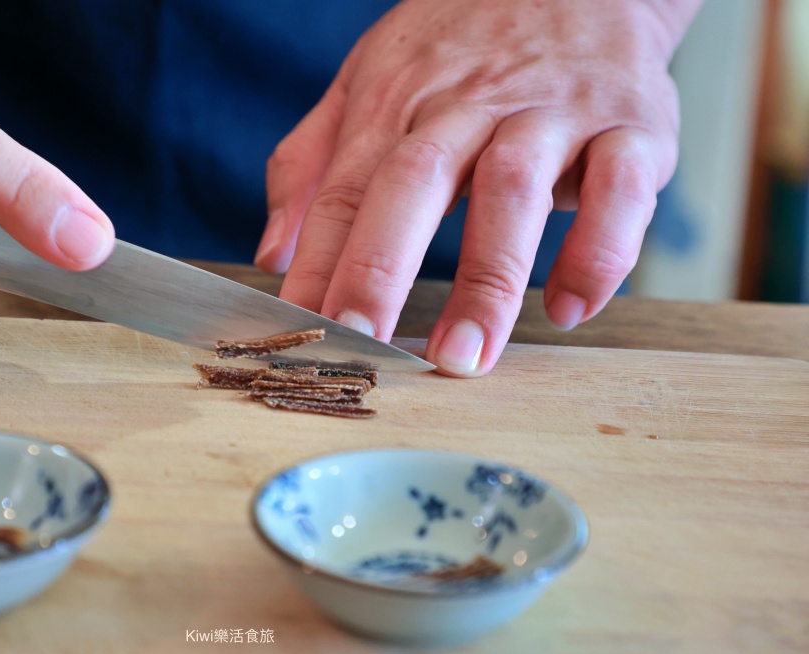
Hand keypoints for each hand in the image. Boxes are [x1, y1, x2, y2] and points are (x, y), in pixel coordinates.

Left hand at [256, 0, 701, 375]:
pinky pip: (618, 191)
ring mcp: (551, 111)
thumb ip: (311, 163)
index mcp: (398, 100)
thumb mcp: (368, 80)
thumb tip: (272, 252)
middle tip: (363, 346)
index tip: (301, 330)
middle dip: (382, 269)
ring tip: (462, 358)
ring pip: (513, 190)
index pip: (345, 188)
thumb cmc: (461, 46)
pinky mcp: (630, 124)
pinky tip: (568, 309)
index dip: (318, 261)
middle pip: (415, 182)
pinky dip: (598, 253)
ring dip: (486, 280)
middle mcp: (469, 103)